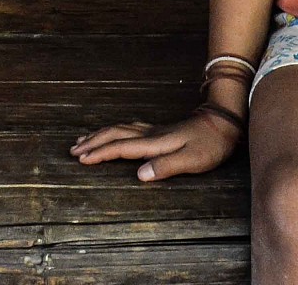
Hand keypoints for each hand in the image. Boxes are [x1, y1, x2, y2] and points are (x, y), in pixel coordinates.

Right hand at [70, 107, 241, 181]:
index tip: (81, 159)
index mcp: (155, 143)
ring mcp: (154, 130)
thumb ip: (166, 166)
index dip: (100, 153)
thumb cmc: (211, 144)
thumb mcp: (193, 159)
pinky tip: (112, 133)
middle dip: (92, 143)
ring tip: (83, 140)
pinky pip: (127, 128)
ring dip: (99, 135)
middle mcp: (150, 134)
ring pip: (119, 129)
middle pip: (114, 135)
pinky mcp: (159, 130)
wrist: (224, 121)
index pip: (121, 148)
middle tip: (73, 151)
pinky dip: (113, 131)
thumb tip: (139, 174)